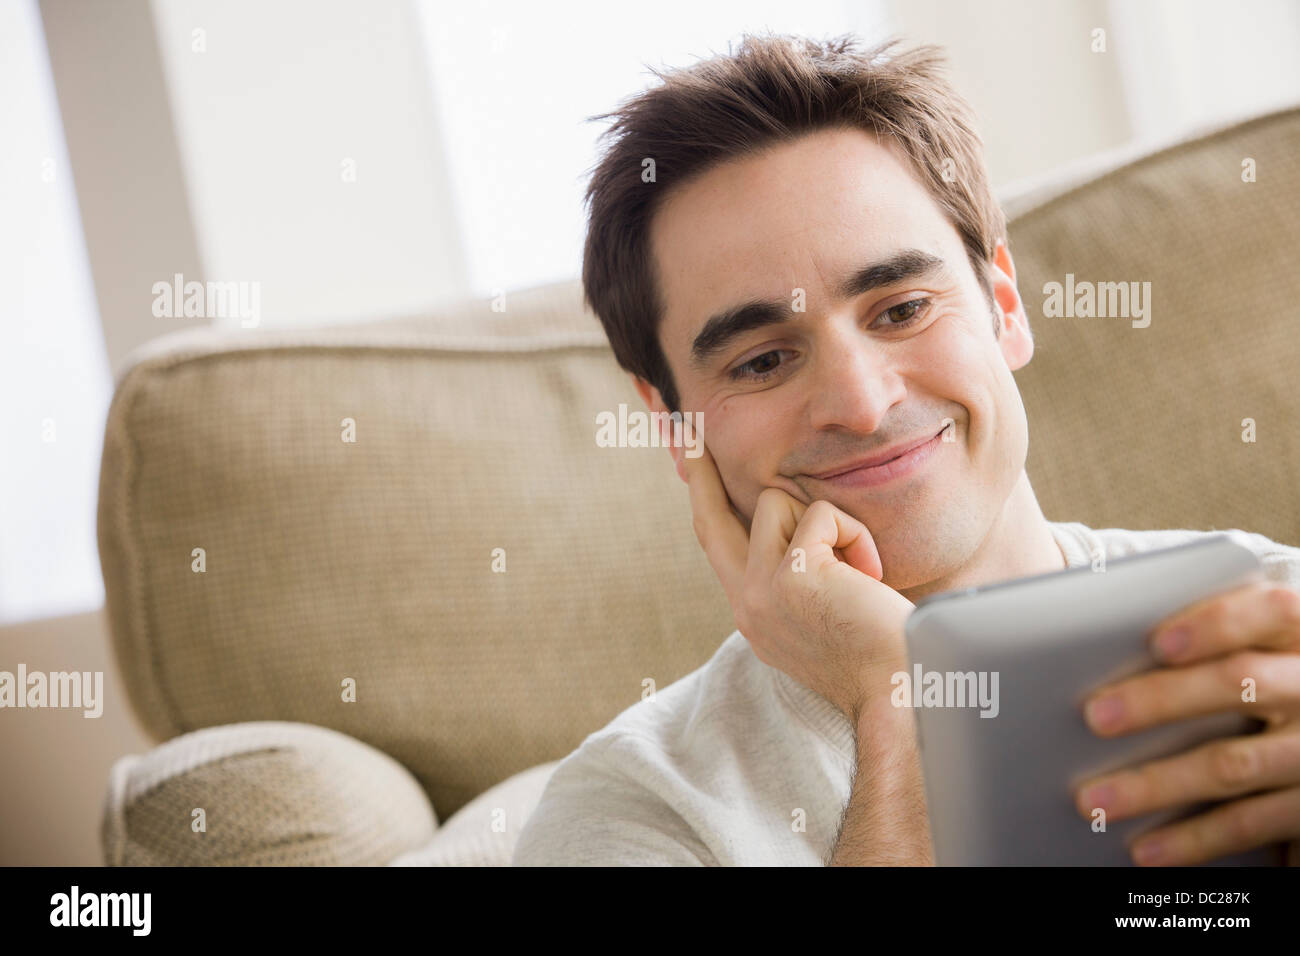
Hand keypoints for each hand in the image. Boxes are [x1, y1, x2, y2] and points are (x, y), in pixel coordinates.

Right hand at [676, 418, 914, 726]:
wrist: (903, 692)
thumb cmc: (886, 653)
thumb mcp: (826, 613)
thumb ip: (800, 575)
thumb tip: (797, 522)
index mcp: (754, 615)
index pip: (718, 546)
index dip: (704, 502)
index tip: (691, 466)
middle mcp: (746, 605)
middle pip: (710, 519)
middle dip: (700, 470)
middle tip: (692, 427)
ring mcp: (760, 591)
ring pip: (779, 502)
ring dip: (829, 522)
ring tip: (860, 570)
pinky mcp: (789, 576)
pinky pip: (823, 515)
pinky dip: (856, 537)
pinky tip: (871, 577)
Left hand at [1073, 580, 1299, 864]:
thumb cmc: (1268, 685)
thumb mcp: (1261, 654)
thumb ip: (1214, 644)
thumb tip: (1110, 647)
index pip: (1273, 611)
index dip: (1218, 623)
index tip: (1159, 642)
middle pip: (1241, 682)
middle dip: (1163, 699)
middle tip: (1096, 716)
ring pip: (1233, 763)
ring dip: (1156, 783)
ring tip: (1096, 798)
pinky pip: (1250, 822)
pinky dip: (1194, 838)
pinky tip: (1148, 847)